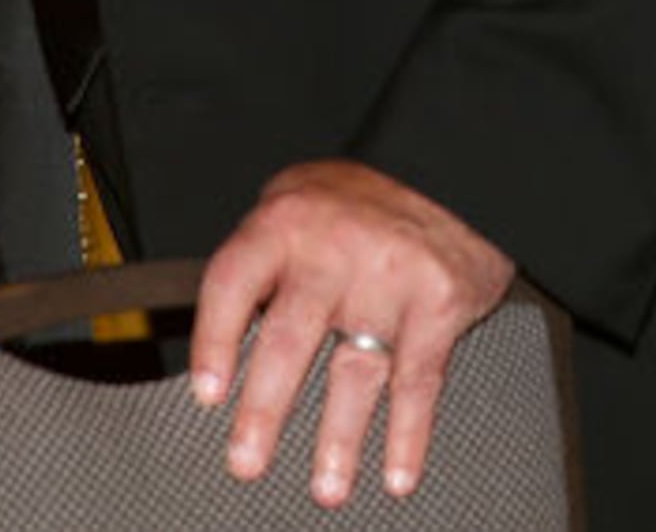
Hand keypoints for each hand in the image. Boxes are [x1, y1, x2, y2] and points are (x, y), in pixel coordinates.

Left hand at [191, 160, 517, 507]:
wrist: (448, 166)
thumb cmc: (360, 197)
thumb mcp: (295, 202)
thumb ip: (262, 261)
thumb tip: (224, 338)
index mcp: (283, 222)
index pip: (233, 283)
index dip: (215, 340)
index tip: (207, 394)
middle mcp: (332, 250)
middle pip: (290, 338)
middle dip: (265, 408)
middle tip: (247, 460)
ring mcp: (387, 277)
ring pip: (356, 369)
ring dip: (339, 438)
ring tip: (325, 489)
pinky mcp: (439, 301)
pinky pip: (419, 379)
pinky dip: (409, 434)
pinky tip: (397, 473)